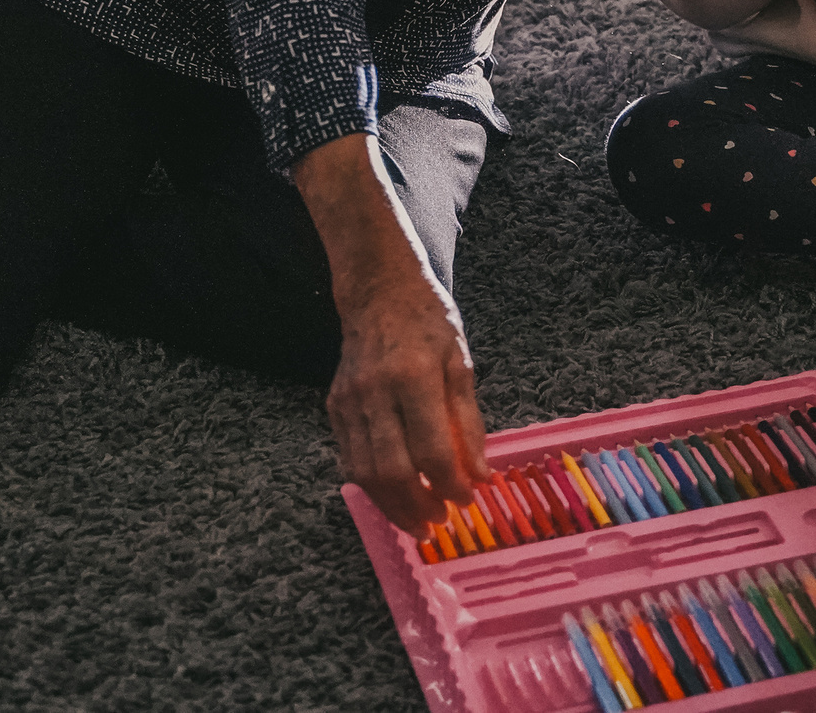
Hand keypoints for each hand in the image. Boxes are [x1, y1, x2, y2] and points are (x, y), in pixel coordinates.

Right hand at [295, 134, 488, 534]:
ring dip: (392, 506)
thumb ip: (468, 423)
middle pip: (393, 470)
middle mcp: (376, 391)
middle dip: (417, 507)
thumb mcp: (461, 363)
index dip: (450, 484)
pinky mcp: (335, 406)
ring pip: (366, 472)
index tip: (467, 500)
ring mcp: (350, 400)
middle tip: (439, 525)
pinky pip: (350, 458)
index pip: (432, 449)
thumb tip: (480, 474)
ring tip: (417, 522)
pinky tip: (392, 496)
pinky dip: (371, 485)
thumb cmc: (427, 322)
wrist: (377, 290)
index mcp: (415, 377)